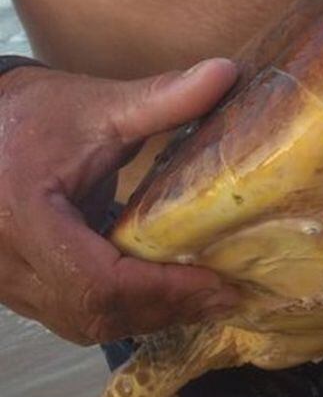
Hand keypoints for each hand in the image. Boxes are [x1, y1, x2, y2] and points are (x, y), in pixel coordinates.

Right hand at [0, 59, 240, 343]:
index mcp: (24, 217)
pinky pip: (72, 315)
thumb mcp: (99, 104)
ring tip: (205, 297)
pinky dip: (122, 311)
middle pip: (94, 313)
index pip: (97, 281)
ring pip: (82, 323)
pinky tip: (165, 293)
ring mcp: (6, 281)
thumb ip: (163, 97)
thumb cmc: (33, 113)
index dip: (162, 289)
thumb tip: (227, 73)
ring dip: (146, 316)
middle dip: (165, 308)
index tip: (217, 282)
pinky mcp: (17, 285)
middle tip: (225, 295)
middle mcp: (7, 261)